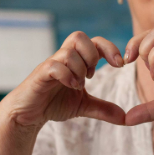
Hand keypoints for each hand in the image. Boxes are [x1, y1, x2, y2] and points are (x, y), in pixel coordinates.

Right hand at [3, 31, 125, 128]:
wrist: (28, 115)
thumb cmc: (52, 104)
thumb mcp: (83, 106)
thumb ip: (103, 109)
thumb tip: (125, 118)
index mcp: (74, 61)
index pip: (94, 41)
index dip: (109, 48)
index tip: (120, 65)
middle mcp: (62, 58)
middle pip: (79, 36)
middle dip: (92, 54)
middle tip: (92, 73)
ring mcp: (50, 65)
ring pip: (68, 52)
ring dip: (79, 68)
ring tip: (79, 85)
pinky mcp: (40, 75)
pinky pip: (54, 66)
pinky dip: (67, 75)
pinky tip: (71, 87)